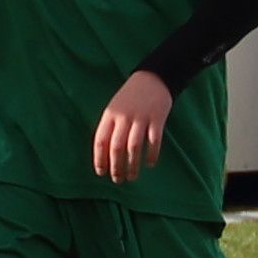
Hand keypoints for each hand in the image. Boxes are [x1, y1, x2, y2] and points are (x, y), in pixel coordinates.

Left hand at [90, 70, 174, 185]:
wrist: (153, 77)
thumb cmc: (131, 96)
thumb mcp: (115, 107)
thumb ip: (110, 127)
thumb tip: (106, 154)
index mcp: (110, 114)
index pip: (100, 140)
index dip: (99, 159)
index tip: (101, 173)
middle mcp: (124, 117)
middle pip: (116, 147)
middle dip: (116, 167)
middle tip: (117, 180)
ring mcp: (141, 118)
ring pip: (134, 147)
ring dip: (132, 165)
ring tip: (132, 177)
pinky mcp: (157, 119)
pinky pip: (153, 141)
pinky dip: (152, 155)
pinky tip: (150, 164)